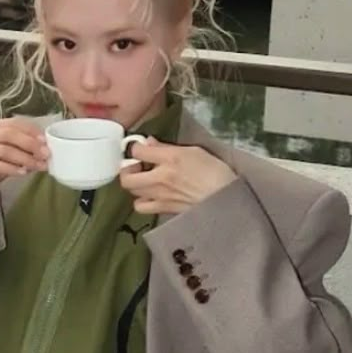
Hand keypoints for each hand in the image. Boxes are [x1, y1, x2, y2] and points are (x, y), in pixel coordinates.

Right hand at [0, 118, 48, 201]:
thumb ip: (27, 144)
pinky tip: (24, 172)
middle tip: (45, 154)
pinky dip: (14, 169)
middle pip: (10, 134)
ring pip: (6, 151)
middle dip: (30, 144)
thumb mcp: (15, 147)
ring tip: (39, 166)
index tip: (45, 140)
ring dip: (26, 158)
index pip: (16, 123)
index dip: (32, 130)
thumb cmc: (2, 158)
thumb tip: (45, 147)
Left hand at [120, 139, 235, 213]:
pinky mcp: (163, 209)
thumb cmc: (215, 172)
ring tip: (143, 180)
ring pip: (131, 191)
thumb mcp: (194, 151)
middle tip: (136, 166)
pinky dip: (141, 201)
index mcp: (170, 158)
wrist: (225, 198)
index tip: (140, 148)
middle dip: (127, 169)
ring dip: (134, 184)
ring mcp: (160, 195)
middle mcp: (160, 177)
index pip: (137, 151)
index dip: (135, 148)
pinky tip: (150, 196)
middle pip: (127, 176)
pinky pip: (141, 207)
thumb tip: (150, 143)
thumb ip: (168, 147)